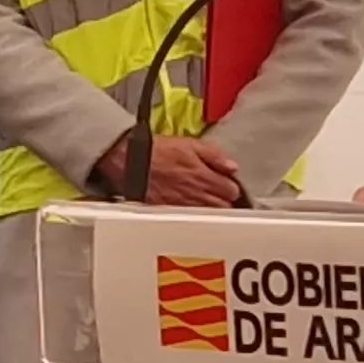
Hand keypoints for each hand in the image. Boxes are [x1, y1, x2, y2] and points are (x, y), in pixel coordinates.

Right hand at [96, 131, 244, 207]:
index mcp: (204, 177)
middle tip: (219, 191)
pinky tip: (190, 205)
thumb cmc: (157, 151)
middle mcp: (197, 195)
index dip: (231, 185)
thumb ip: (215, 155)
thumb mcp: (190, 144)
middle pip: (224, 207)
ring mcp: (185, 206)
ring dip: (212, 208)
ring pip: (209, 215)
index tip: (226, 181)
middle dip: (224, 199)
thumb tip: (232, 166)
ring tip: (206, 199)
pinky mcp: (171, 212)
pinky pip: (191, 218)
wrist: (131, 162)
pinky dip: (195, 213)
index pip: (232, 190)